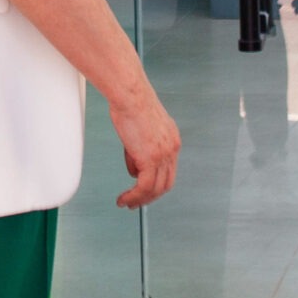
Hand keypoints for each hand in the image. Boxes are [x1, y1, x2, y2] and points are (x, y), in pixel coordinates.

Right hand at [109, 87, 179, 208]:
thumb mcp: (139, 129)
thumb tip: (135, 168)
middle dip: (150, 196)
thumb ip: (139, 150)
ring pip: (155, 189)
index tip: (144, 189)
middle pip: (166, 183)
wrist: (130, 94)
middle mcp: (172, 148)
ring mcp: (163, 155)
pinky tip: (125, 198)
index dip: (156, 182)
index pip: (168, 169)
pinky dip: (134, 196)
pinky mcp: (151, 158)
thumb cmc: (131, 102)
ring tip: (128, 203)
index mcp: (171, 139)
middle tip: (137, 202)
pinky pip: (144, 187)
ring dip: (141, 200)